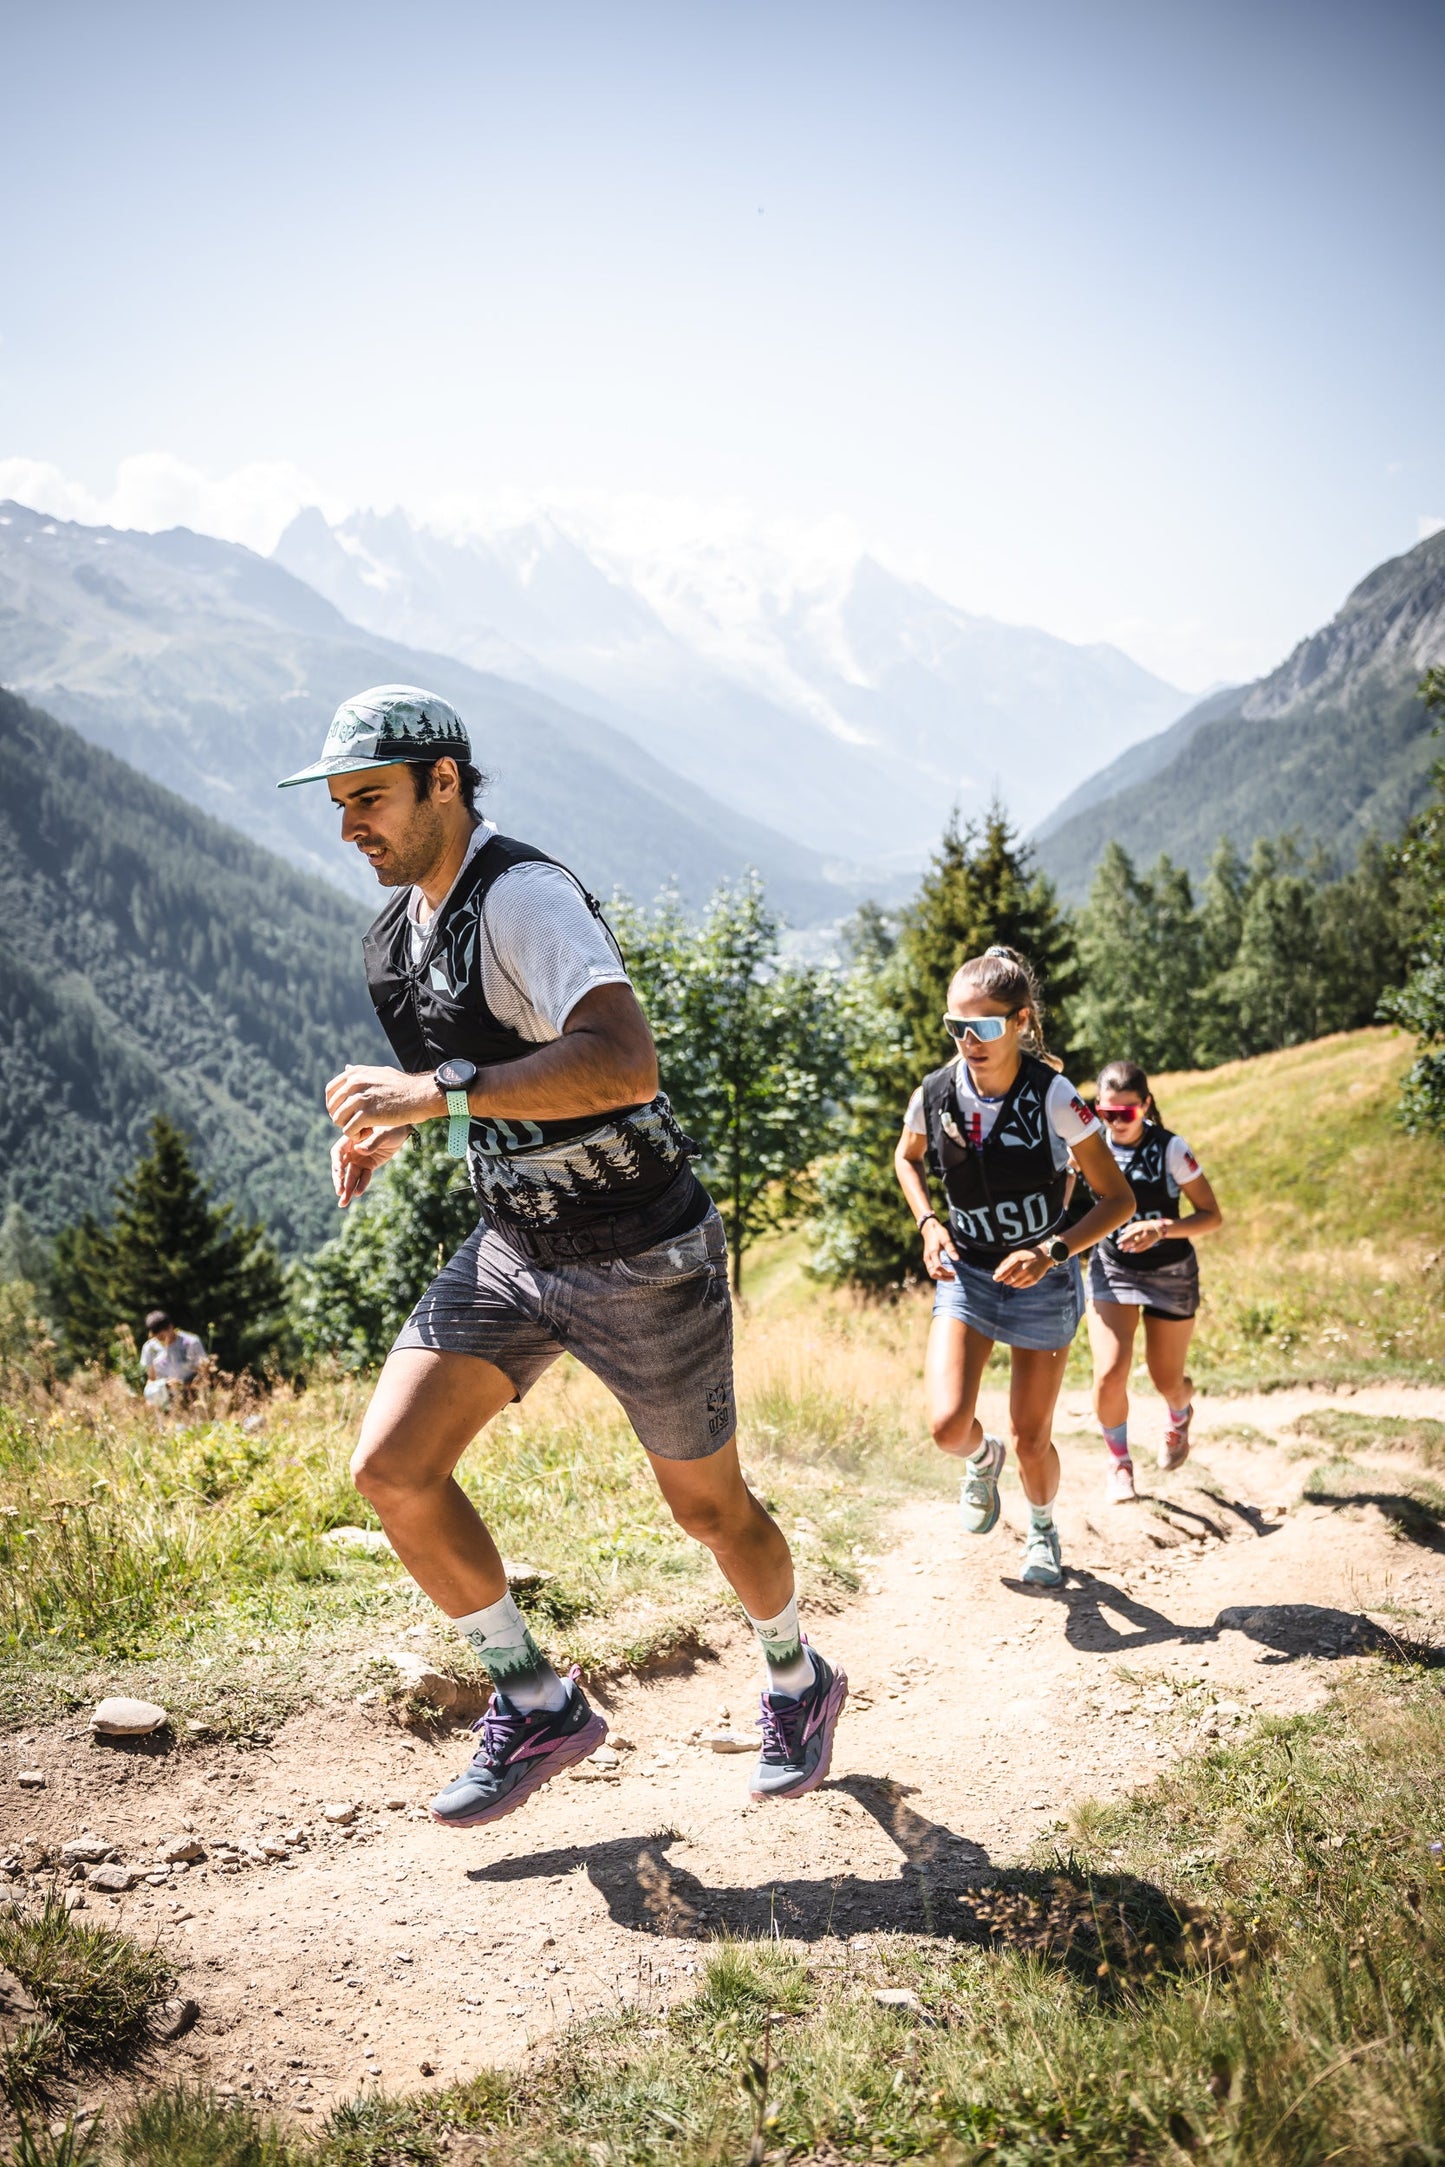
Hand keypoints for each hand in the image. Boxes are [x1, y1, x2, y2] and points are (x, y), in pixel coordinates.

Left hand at [325, 1065, 443, 1136]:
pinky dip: (355, 1136)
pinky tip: (367, 1134)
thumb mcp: (379, 1072)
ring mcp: (360, 1098)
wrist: (420, 1096)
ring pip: (339, 1120)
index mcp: (356, 1073)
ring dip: (349, 1128)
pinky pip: (348, 1130)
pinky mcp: (367, 1114)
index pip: (331, 1090)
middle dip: (341, 1118)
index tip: (344, 1114)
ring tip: (363, 1129)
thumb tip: (346, 1068)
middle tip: (356, 1124)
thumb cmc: (403, 1087)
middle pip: (333, 1107)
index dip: (334, 1105)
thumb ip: (361, 1073)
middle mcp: (355, 1083)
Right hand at [331, 1125, 411, 1207]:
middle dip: (339, 1181)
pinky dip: (361, 1185)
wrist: (402, 1131)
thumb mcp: (383, 1133)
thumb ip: (372, 1142)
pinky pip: (364, 1177)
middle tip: (339, 1192)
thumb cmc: (391, 1126)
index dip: (337, 1163)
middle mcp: (352, 1150)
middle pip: (341, 1167)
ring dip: (347, 1189)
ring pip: (351, 1175)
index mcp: (351, 1139)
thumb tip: (358, 1150)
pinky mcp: (369, 1166)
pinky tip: (358, 1194)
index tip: (340, 1174)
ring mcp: (360, 1159)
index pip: (338, 1152)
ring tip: (343, 1203)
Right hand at [921, 1218, 959, 1280]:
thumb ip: (951, 1249)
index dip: (947, 1272)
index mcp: (933, 1253)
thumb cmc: (938, 1232)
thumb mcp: (946, 1239)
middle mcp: (928, 1258)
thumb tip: (957, 1259)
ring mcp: (926, 1259)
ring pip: (931, 1273)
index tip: (955, 1273)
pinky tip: (944, 1274)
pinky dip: (937, 1274)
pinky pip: (930, 1270)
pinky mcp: (927, 1259)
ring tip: (950, 1278)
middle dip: (943, 1278)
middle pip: (933, 1273)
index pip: (939, 1267)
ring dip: (940, 1277)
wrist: (928, 1228)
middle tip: (953, 1278)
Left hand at [993, 1245, 1050, 1288]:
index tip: (995, 1278)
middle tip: (1006, 1277)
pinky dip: (1019, 1284)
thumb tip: (996, 1273)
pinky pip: (1022, 1286)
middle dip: (1005, 1279)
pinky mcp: (1034, 1280)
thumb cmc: (1026, 1256)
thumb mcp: (1015, 1255)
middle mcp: (1024, 1268)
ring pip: (1014, 1284)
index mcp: (1018, 1259)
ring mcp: (1030, 1275)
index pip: (1005, 1271)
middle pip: (1009, 1280)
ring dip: (1012, 1282)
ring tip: (1015, 1277)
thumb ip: (1005, 1263)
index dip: (999, 1276)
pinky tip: (1021, 1278)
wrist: (1044, 1256)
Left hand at [1117, 1218, 1165, 1253]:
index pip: (1130, 1235)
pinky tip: (1131, 1251)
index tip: (1117, 1242)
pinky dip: (1136, 1250)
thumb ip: (1129, 1227)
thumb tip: (1122, 1232)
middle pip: (1132, 1242)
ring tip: (1123, 1250)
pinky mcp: (1149, 1244)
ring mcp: (1147, 1241)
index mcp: (1140, 1229)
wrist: (1158, 1228)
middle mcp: (1143, 1235)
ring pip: (1137, 1246)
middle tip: (1119, 1247)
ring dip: (1129, 1249)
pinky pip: (1142, 1249)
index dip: (1123, 1239)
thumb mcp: (1138, 1224)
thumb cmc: (1146, 1225)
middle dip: (1125, 1245)